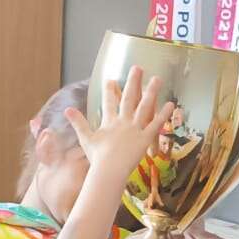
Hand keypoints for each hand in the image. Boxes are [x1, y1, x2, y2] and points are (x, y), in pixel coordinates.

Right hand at [65, 66, 172, 183]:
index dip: (109, 90)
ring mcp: (135, 129)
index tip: (111, 79)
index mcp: (109, 122)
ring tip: (157, 79)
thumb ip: (78, 123)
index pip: (109, 102)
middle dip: (133, 82)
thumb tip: (66, 109)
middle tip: (137, 67)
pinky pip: (156, 124)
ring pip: (145, 107)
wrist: (109, 170)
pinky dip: (163, 114)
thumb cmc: (97, 158)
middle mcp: (123, 122)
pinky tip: (171, 104)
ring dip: (151, 92)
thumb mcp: (86, 139)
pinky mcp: (145, 138)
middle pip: (128, 98)